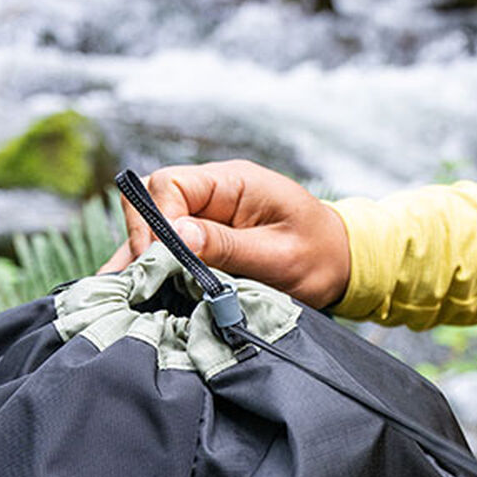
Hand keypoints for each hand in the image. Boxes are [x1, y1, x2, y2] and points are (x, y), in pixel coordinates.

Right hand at [100, 159, 350, 307]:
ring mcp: (205, 216)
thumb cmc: (319, 256)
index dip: (156, 223)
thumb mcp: (279, 256)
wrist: (341, 264)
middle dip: (144, 242)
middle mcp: (212, 193)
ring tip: (135, 294)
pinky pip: (165, 248)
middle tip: (151, 283)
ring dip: (143, 259)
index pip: (169, 186)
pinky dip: (152, 270)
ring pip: (151, 226)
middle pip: (150, 202)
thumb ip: (228, 246)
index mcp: (233, 182)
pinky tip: (141, 294)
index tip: (162, 263)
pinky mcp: (202, 240)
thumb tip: (177, 236)